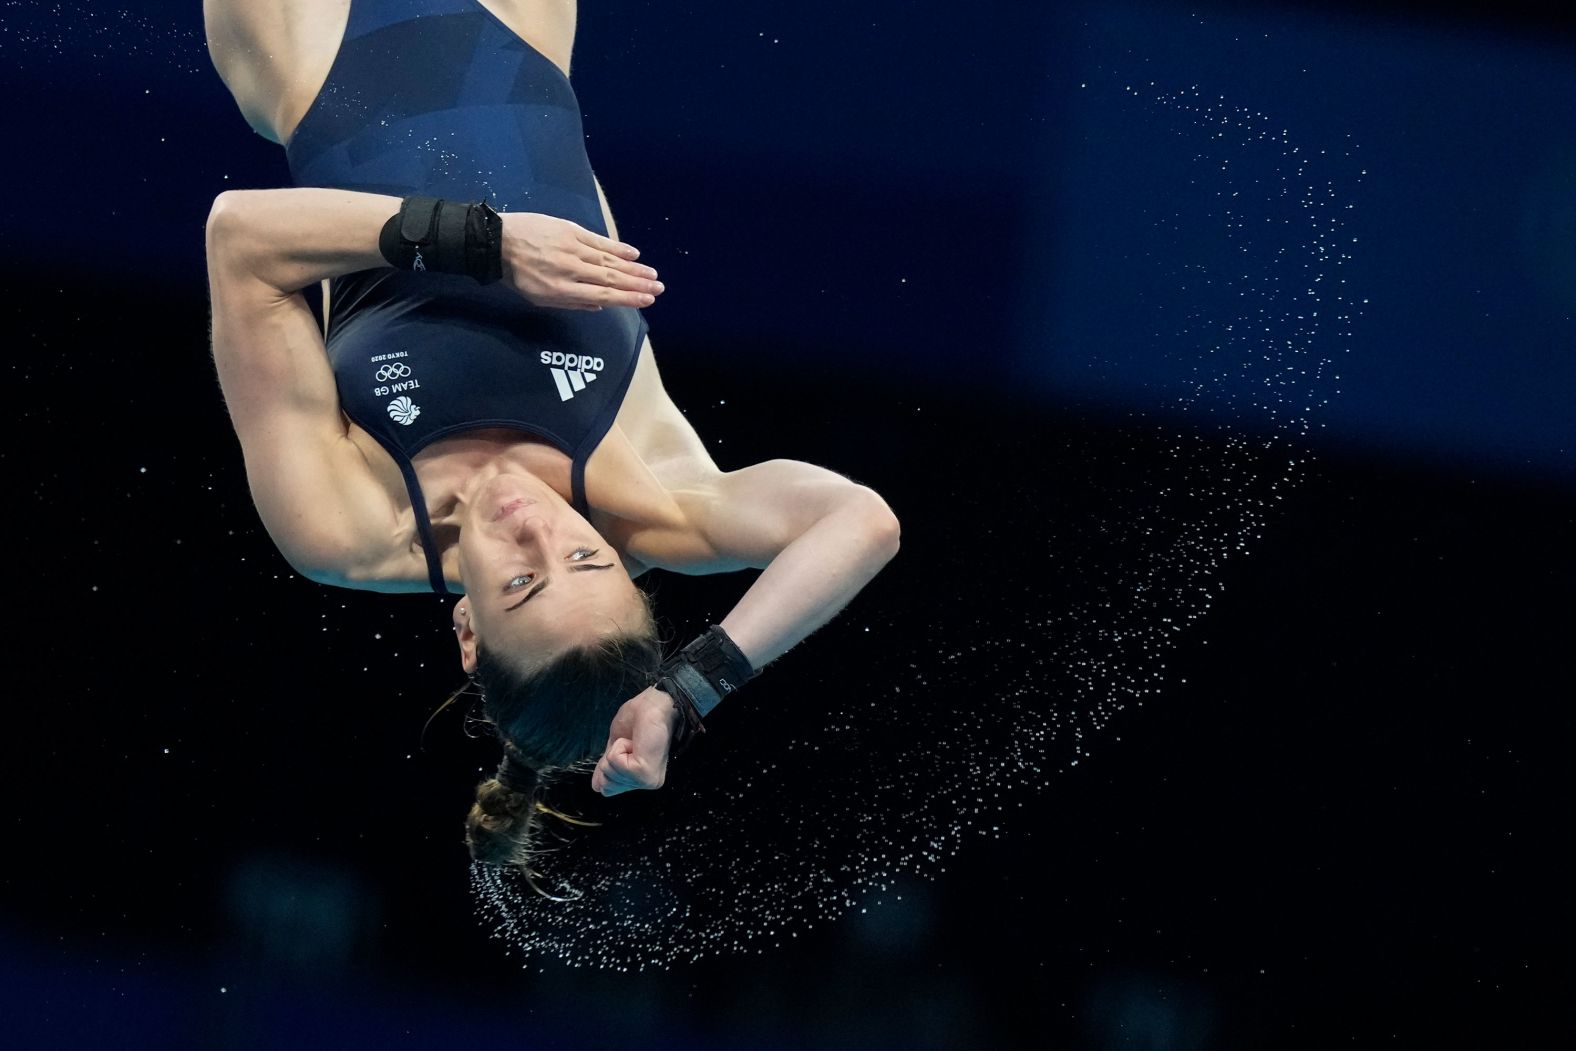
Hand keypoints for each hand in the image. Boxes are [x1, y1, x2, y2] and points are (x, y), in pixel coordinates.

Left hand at [499, 212, 663, 310]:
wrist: (497, 241)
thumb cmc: (517, 275)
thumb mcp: (539, 299)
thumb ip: (571, 303)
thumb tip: (599, 306)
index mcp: (563, 290)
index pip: (603, 296)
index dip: (628, 299)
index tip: (647, 300)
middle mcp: (572, 269)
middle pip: (612, 279)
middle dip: (638, 284)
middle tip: (659, 288)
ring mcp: (573, 248)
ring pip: (609, 260)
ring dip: (634, 268)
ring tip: (652, 274)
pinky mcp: (571, 230)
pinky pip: (599, 241)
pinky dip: (618, 248)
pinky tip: (634, 253)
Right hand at [590, 685, 678, 796]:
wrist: (652, 704)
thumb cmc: (637, 719)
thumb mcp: (616, 746)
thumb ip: (608, 767)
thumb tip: (596, 787)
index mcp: (640, 778)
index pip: (607, 789)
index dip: (606, 766)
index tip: (623, 749)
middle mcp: (646, 783)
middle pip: (606, 785)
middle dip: (610, 759)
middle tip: (630, 744)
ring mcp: (647, 780)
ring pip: (609, 774)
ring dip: (616, 750)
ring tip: (634, 741)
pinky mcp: (645, 773)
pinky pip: (615, 762)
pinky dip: (619, 747)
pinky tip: (635, 742)